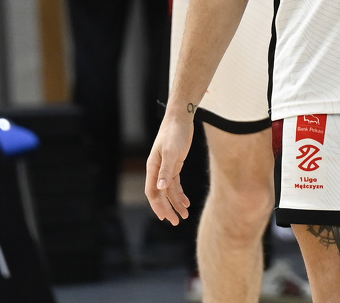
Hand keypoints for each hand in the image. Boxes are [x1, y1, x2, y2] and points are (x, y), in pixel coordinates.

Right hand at [146, 106, 195, 224]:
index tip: (165, 217)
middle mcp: (157, 170)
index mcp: (153, 167)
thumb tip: (161, 188)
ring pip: (169, 191)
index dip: (157, 205)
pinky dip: (180, 193)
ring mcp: (166, 168)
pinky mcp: (175, 165)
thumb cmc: (174, 133)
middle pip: (160, 194)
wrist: (181, 118)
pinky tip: (186, 202)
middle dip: (167, 208)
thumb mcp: (172, 152)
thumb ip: (167, 170)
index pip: (152, 191)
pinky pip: (175, 184)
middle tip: (175, 222)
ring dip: (175, 203)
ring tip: (184, 215)